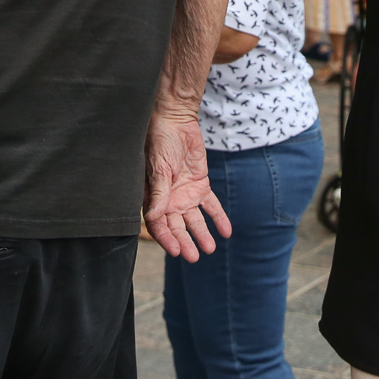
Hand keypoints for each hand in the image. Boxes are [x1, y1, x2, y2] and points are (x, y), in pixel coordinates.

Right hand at [143, 112, 230, 262]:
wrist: (175, 121)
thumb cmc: (159, 142)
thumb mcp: (158, 169)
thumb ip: (158, 194)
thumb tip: (154, 217)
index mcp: (153, 198)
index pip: (158, 224)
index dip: (167, 238)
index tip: (177, 250)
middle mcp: (168, 200)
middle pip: (177, 226)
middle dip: (185, 241)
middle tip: (193, 257)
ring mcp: (185, 194)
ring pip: (194, 220)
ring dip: (202, 234)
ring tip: (209, 249)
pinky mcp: (200, 185)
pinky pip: (211, 206)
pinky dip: (218, 218)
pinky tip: (226, 231)